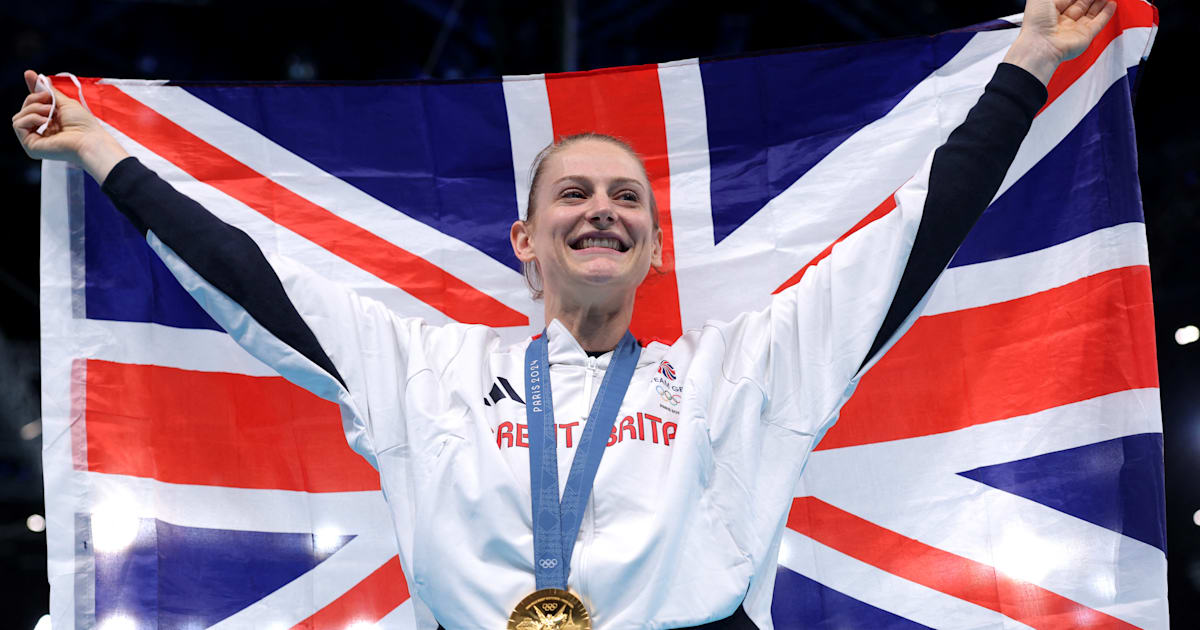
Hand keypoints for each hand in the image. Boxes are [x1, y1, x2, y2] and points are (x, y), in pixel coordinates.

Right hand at [12, 70, 127, 182]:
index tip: (30, 74)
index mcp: (51, 122)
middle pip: (25, 108)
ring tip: (50, 112)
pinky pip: (18, 125)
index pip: (34, 106)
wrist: (88, 139)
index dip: (32, 90)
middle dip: (34, 98)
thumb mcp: (65, 103)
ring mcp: (35, 139)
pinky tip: (45, 121)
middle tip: (48, 99)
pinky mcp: (31, 146)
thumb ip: (49, 92)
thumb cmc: (83, 124)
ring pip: (19, 116)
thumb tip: (38, 78)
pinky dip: (30, 118)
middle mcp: (42, 131)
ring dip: (34, 108)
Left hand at [1003, 0, 1116, 84]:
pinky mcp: (1084, 36)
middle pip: (1081, 3)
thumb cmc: (1036, 22)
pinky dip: (1106, 14)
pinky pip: (1098, 23)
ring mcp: (1074, 28)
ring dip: (1100, 2)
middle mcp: (1061, 19)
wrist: (1040, 46)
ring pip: (1091, 12)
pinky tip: (1112, 4)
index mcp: (1049, 10)